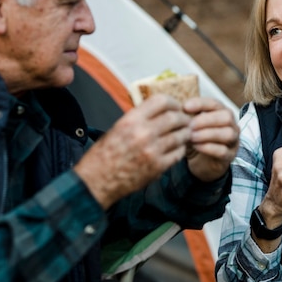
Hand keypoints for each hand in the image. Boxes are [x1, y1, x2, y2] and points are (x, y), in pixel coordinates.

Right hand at [75, 94, 191, 208]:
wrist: (97, 180)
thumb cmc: (106, 154)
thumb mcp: (119, 127)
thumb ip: (140, 118)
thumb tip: (161, 110)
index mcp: (132, 120)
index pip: (161, 101)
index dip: (173, 102)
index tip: (176, 107)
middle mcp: (143, 133)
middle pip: (175, 118)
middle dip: (183, 118)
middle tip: (184, 121)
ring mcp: (152, 151)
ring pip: (181, 135)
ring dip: (185, 133)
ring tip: (183, 134)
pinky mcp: (158, 167)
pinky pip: (179, 153)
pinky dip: (181, 149)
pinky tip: (177, 148)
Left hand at [181, 97, 238, 181]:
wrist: (202, 162)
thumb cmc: (197, 139)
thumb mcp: (191, 126)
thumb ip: (187, 117)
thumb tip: (176, 110)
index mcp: (221, 113)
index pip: (215, 103)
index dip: (200, 104)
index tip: (185, 107)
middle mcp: (231, 125)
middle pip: (226, 117)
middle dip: (206, 120)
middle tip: (190, 125)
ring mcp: (233, 141)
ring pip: (227, 134)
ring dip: (207, 134)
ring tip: (192, 137)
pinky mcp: (230, 156)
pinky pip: (223, 151)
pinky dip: (208, 148)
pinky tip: (196, 146)